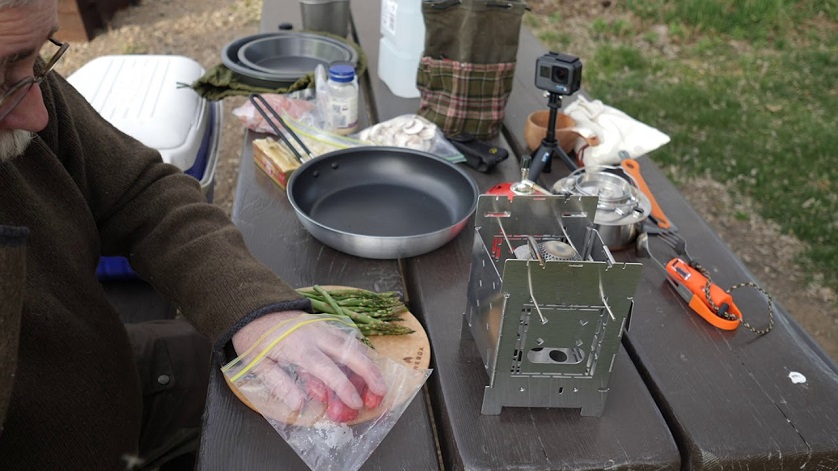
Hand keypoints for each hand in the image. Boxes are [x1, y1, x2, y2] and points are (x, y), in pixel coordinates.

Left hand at [231, 311, 387, 412]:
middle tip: (381, 392)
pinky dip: (360, 354)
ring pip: (353, 345)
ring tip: (377, 384)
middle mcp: (316, 335)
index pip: (328, 370)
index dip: (344, 388)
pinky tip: (364, 367)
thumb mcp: (258, 365)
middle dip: (370, 373)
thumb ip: (280, 385)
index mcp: (299, 347)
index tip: (355, 404)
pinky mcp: (325, 325)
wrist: (252, 306)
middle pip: (351, 353)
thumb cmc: (254, 338)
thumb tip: (300, 406)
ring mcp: (323, 328)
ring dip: (368, 365)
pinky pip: (348, 339)